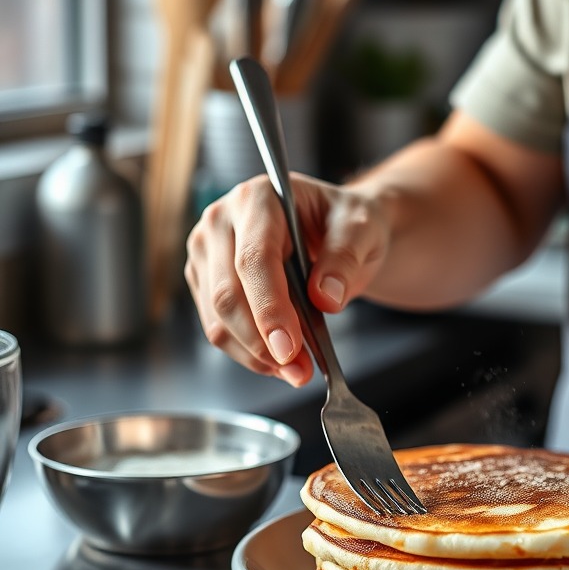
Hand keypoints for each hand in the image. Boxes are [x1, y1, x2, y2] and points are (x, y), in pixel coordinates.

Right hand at [184, 173, 391, 386]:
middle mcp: (221, 221)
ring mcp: (207, 251)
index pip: (254, 259)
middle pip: (228, 294)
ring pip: (217, 317)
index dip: (269, 308)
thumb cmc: (347, 223)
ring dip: (255, 355)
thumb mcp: (363, 229)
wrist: (337, 228)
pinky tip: (280, 360)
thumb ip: (345, 258)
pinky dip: (248, 352)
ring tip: (297, 370)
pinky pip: (218, 327)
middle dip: (262, 342)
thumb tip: (325, 297)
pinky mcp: (204, 280)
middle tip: (299, 371)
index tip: (289, 348)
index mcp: (259, 198)